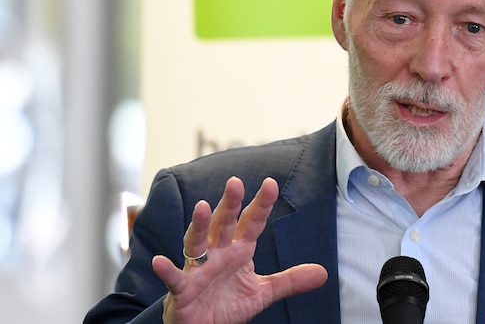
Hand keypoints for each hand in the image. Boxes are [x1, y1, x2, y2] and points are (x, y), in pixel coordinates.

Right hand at [152, 177, 327, 323]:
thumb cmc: (227, 304)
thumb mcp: (263, 293)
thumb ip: (290, 281)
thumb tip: (323, 273)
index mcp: (238, 251)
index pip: (252, 224)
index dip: (261, 205)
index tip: (271, 184)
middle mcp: (217, 254)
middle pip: (224, 225)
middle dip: (230, 205)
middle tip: (236, 183)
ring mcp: (198, 270)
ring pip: (197, 243)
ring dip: (198, 226)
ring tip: (202, 207)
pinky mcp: (182, 290)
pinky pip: (174, 279)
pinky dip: (166, 270)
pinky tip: (160, 261)